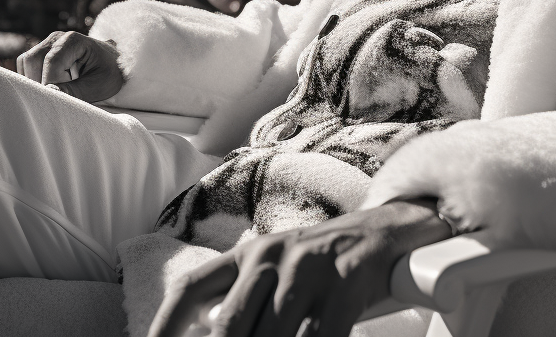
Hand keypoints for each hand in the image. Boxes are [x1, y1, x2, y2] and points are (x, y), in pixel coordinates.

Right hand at [18, 31, 123, 102]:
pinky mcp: (43, 51)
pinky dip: (33, 77)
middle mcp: (57, 38)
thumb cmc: (108, 74)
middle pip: (32, 60)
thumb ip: (74, 91)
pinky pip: (26, 65)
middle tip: (59, 94)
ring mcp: (48, 43)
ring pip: (25, 62)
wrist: (113, 65)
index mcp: (73, 40)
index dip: (52, 82)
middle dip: (40, 81)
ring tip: (58, 88)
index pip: (51, 62)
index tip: (64, 96)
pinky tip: (52, 85)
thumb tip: (49, 92)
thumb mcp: (98, 86)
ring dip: (35, 80)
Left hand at [148, 200, 452, 336]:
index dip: (166, 324)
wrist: (388, 229)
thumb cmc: (323, 266)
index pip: (192, 288)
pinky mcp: (348, 280)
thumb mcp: (277, 272)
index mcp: (247, 254)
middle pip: (230, 324)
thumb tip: (207, 332)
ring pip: (272, 333)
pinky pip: (322, 335)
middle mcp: (271, 254)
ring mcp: (310, 267)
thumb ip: (243, 301)